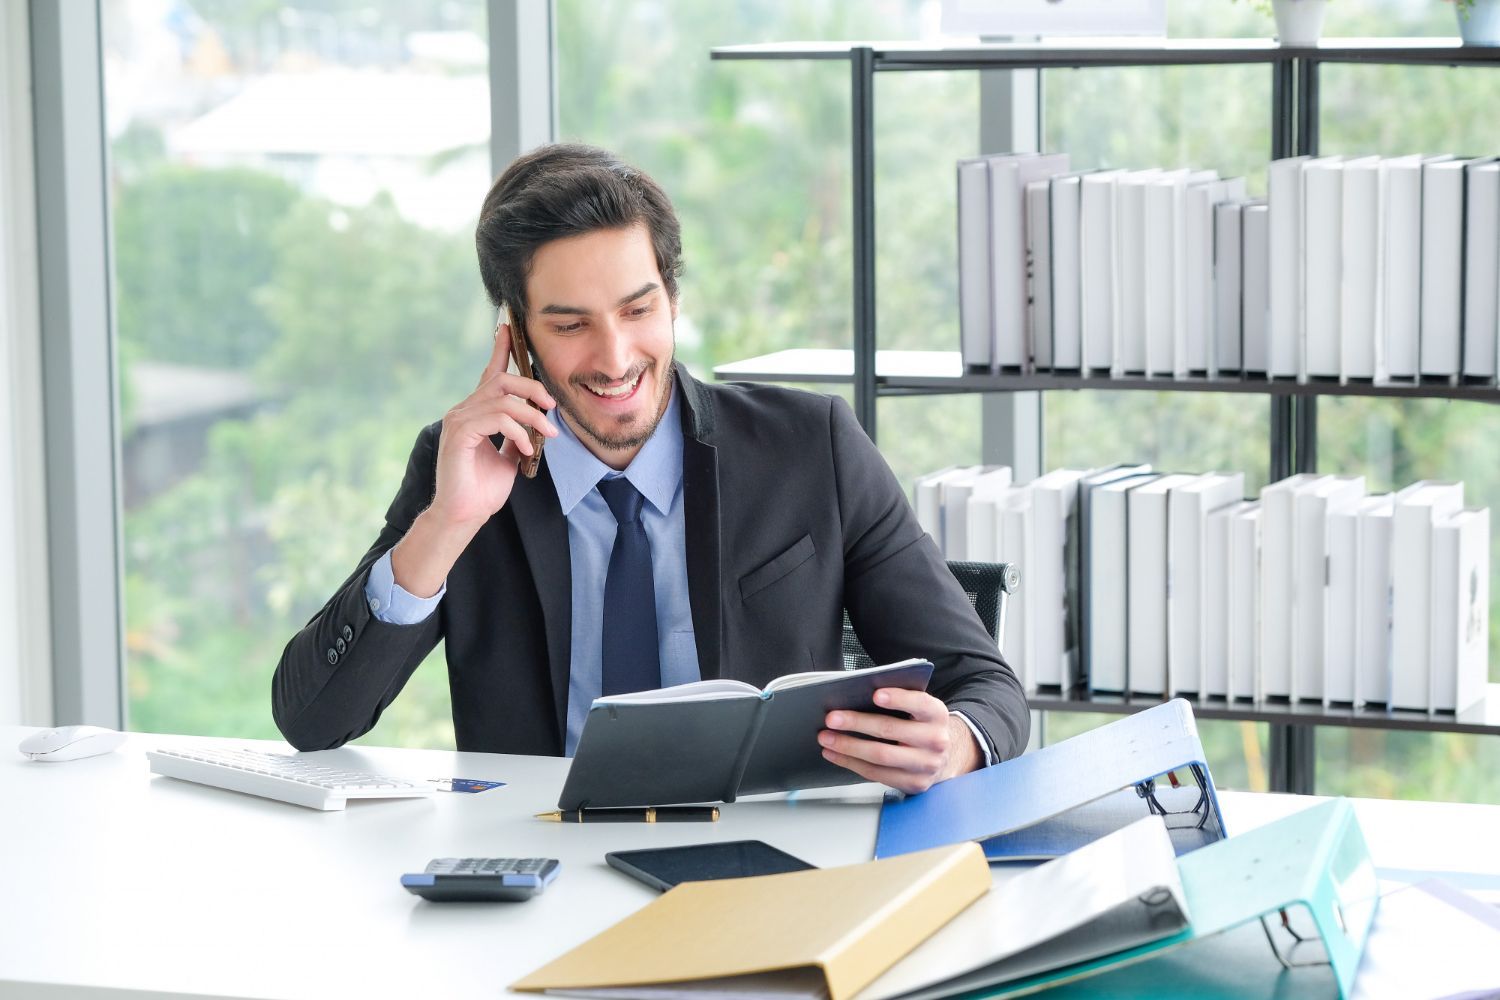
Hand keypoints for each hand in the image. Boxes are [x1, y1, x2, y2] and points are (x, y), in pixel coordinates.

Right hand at [390, 324, 558, 598]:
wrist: (465, 514)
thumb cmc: (484, 489)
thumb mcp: (509, 457)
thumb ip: (517, 435)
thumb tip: (535, 425)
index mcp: (476, 413)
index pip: (490, 375)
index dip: (500, 350)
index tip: (509, 328)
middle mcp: (464, 410)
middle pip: (502, 381)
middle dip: (532, 388)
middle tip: (552, 407)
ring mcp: (459, 420)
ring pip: (503, 399)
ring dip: (532, 415)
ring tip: (547, 434)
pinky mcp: (459, 433)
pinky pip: (496, 418)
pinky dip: (517, 431)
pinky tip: (526, 447)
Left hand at [818, 688, 981, 794]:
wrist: (942, 759)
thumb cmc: (921, 727)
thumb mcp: (919, 709)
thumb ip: (899, 700)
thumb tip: (858, 693)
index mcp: (937, 715)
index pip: (919, 704)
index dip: (898, 699)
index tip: (875, 694)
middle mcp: (935, 740)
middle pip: (890, 730)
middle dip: (857, 723)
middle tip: (832, 718)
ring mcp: (925, 765)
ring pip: (880, 755)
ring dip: (848, 746)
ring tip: (826, 737)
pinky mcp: (913, 783)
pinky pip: (876, 774)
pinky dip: (851, 763)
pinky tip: (835, 753)